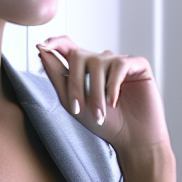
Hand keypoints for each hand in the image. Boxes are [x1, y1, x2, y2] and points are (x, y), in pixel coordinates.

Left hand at [36, 36, 179, 181]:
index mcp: (87, 69)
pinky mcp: (139, 65)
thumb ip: (57, 76)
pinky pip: (120, 64)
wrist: (132, 139)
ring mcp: (121, 62)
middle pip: (79, 55)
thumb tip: (42, 50)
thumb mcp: (72, 102)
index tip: (44, 46)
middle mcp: (103, 62)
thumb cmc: (105, 123)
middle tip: (79, 109)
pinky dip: (113, 85)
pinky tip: (114, 102)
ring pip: (99, 62)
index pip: (69, 47)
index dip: (56, 42)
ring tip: (101, 112)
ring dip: (96, 91)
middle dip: (76, 83)